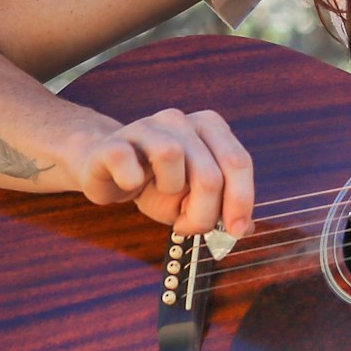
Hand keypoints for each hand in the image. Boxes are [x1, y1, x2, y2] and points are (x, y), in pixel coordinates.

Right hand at [69, 110, 253, 237]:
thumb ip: (222, 205)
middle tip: (190, 226)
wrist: (104, 168)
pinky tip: (131, 185)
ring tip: (162, 195)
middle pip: (209, 171)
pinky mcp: (112, 143)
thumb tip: (246, 227)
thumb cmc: (154, 182)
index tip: (236, 230)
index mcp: (209, 127)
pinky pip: (126, 161)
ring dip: (170, 190)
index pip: (238, 162)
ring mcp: (145, 127)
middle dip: (205, 211)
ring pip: (172, 156)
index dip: (241, 200)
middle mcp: (180, 121)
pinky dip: (131, 181)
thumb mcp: (194, 196)